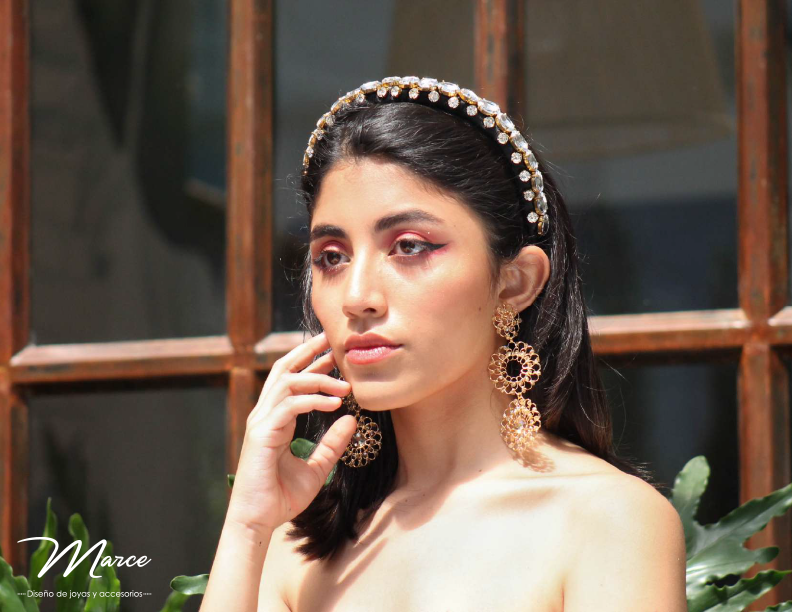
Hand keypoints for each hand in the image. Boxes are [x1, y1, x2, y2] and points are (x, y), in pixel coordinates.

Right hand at [226, 332, 356, 533]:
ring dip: (319, 379)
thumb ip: (332, 444)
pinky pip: (289, 405)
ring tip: (346, 386)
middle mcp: (264, 415)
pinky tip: (334, 403)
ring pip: (288, 382)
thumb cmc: (281, 498)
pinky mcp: (262, 433)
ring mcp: (260, 422)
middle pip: (284, 370)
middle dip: (308, 352)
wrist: (258, 522)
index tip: (333, 352)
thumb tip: (352, 419)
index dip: (310, 362)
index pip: (290, 379)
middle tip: (333, 340)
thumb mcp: (317, 468)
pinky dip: (313, 399)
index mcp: (274, 420)